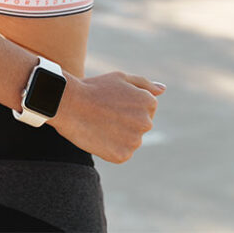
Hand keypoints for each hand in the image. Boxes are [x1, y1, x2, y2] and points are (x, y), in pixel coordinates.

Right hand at [47, 70, 166, 163]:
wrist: (70, 104)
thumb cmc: (95, 88)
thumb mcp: (121, 78)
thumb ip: (145, 84)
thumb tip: (163, 90)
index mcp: (149, 103)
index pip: (145, 109)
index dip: (127, 106)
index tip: (112, 103)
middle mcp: (147, 122)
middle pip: (139, 126)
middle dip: (125, 121)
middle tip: (104, 114)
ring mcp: (135, 141)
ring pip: (130, 140)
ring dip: (119, 136)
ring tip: (100, 124)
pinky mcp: (122, 155)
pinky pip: (121, 153)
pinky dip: (111, 148)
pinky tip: (99, 137)